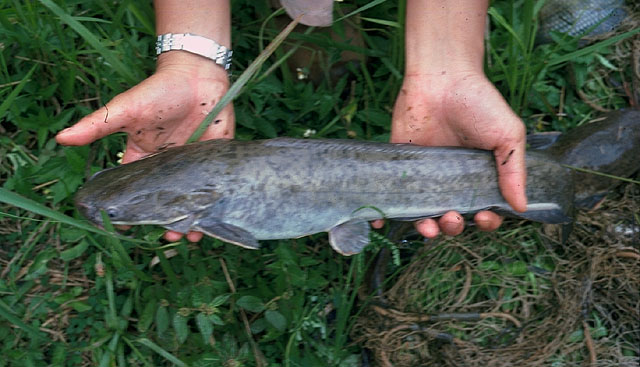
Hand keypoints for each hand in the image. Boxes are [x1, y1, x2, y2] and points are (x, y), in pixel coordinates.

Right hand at [57, 52, 233, 241]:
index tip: (128, 228)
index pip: (134, 189)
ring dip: (191, 218)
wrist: (197, 75)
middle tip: (168, 236)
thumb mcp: (125, 110)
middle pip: (165, 201)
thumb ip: (97, 126)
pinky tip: (213, 219)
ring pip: (191, 198)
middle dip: (165, 221)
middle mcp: (168, 165)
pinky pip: (216, 186)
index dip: (131, 209)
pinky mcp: (216, 158)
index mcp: (143, 157)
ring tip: (190, 234)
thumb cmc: (158, 91)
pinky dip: (215, 203)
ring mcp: (193, 163)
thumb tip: (61, 138)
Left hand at [376, 71, 526, 237]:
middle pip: (452, 218)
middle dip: (453, 227)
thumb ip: (513, 171)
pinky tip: (381, 223)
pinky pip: (392, 194)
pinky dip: (384, 213)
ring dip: (426, 228)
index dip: (485, 221)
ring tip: (429, 227)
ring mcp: (424, 175)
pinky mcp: (399, 165)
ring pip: (423, 213)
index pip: (483, 210)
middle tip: (452, 218)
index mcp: (479, 176)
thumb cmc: (479, 103)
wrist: (442, 77)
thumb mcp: (507, 136)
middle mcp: (451, 180)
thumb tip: (521, 207)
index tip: (484, 217)